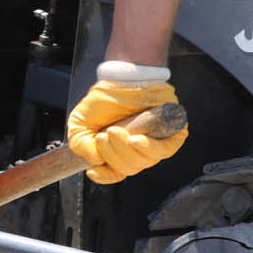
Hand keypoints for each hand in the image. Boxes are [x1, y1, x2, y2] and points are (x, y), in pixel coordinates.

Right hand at [67, 81, 187, 183]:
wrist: (123, 76)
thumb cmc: (104, 99)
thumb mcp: (80, 122)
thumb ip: (81, 144)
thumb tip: (95, 161)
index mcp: (119, 150)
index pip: (115, 173)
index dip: (105, 176)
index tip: (93, 171)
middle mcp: (139, 150)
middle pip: (128, 168)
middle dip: (112, 154)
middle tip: (104, 136)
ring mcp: (156, 142)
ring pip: (144, 161)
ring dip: (126, 149)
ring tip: (114, 131)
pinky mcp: (173, 132)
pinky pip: (164, 150)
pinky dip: (148, 148)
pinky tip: (135, 139)